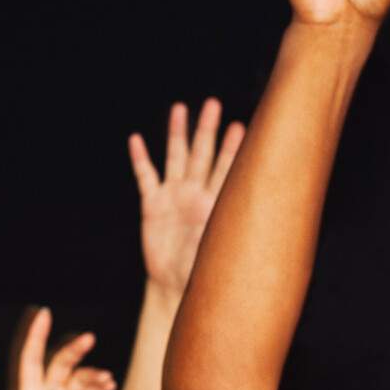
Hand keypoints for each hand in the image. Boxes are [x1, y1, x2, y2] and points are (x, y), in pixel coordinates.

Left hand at [11, 308, 115, 389]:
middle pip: (59, 363)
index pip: (31, 361)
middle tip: (88, 339)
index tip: (44, 313)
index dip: (36, 337)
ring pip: (80, 375)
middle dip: (73, 349)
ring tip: (104, 382)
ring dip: (93, 373)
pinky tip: (108, 386)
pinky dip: (101, 384)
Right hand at [128, 99, 246, 296]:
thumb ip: (230, 232)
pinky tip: (136, 139)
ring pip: (176, 157)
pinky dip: (140, 159)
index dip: (233, 149)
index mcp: (216, 204)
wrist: (177, 285)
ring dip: (177, 133)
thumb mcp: (220, 250)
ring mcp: (174, 197)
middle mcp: (196, 194)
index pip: (228, 169)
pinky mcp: (152, 205)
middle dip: (207, 129)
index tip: (243, 127)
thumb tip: (253, 220)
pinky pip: (145, 177)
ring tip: (181, 108)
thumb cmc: (204, 272)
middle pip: (202, 154)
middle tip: (214, 104)